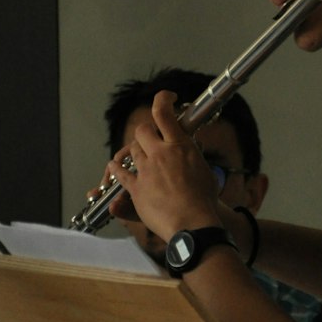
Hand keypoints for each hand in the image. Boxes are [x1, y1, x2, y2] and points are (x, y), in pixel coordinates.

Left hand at [107, 90, 220, 240]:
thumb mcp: (206, 171)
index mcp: (180, 145)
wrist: (193, 223)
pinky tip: (115, 168)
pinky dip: (117, 169)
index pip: (164, 113)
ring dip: (135, 152)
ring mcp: (146, 170)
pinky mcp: (136, 187)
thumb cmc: (204, 201)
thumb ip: (195, 155)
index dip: (162, 99)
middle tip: (152, 137)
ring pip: (132, 150)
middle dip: (146, 132)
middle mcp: (160, 153)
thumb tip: (194, 145)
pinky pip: (120, 173)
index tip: (167, 98)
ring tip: (139, 157)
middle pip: (142, 130)